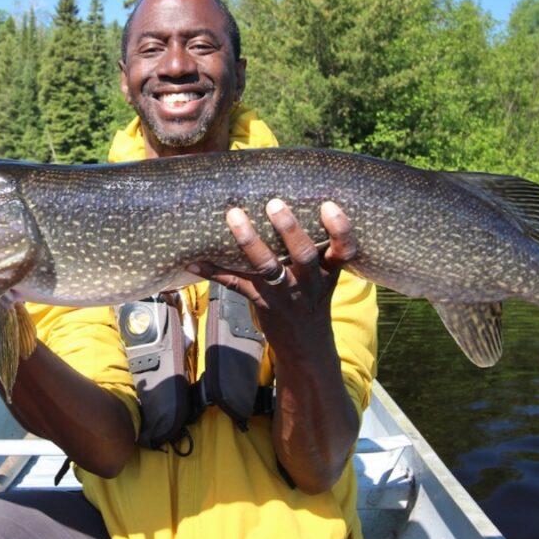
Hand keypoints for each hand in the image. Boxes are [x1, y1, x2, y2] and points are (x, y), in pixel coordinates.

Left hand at [190, 198, 354, 352]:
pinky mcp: (261, 302)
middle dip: (289, 229)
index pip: (344, 250)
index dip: (339, 229)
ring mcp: (284, 294)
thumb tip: (299, 195)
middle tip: (274, 203)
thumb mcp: (325, 274)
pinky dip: (214, 272)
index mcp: (328, 271)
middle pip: (303, 254)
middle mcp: (308, 282)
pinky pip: (236, 284)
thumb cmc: (312, 296)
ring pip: (267, 267)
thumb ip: (319, 246)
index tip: (330, 206)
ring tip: (234, 216)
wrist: (304, 344)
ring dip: (249, 241)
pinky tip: (194, 263)